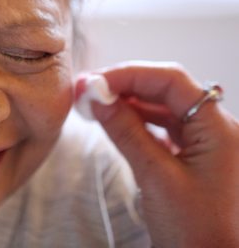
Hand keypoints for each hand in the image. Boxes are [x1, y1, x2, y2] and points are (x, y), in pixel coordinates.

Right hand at [89, 62, 238, 246]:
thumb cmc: (199, 231)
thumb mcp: (156, 177)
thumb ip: (127, 133)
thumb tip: (99, 99)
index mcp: (219, 128)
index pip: (172, 81)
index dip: (130, 74)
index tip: (96, 81)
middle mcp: (215, 129)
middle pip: (167, 90)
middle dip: (125, 86)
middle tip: (88, 88)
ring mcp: (204, 143)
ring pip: (163, 108)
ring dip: (128, 103)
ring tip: (94, 102)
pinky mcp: (191, 157)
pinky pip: (162, 128)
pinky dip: (136, 122)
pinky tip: (114, 120)